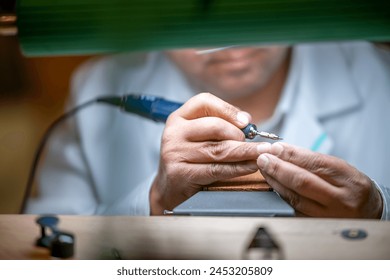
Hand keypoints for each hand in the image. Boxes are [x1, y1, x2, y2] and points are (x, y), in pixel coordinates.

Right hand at [150, 92, 263, 214]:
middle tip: (256, 144)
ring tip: (262, 153)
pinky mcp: (179, 173)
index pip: (204, 102)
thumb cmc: (188, 160)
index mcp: (178, 118)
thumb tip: (246, 120)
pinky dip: (237, 168)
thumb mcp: (197, 137)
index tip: (246, 121)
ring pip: (218, 150)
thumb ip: (218, 125)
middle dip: (239, 135)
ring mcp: (174, 153)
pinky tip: (250, 167)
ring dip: (245, 152)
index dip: (228, 109)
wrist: (168, 189)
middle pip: (215, 127)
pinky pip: (216, 169)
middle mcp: (173, 133)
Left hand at [256, 142, 382, 217]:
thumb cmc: (349, 185)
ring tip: (264, 169)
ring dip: (275, 181)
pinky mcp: (316, 224)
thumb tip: (282, 151)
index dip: (292, 155)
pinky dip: (280, 195)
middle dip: (278, 168)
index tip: (275, 148)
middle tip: (263, 158)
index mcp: (348, 179)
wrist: (367, 210)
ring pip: (295, 197)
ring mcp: (328, 215)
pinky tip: (272, 185)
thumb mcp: (340, 167)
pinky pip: (293, 209)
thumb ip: (312, 160)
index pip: (315, 164)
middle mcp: (340, 199)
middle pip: (303, 182)